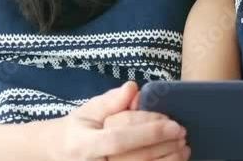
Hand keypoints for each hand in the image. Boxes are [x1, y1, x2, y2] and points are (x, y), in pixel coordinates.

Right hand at [34, 81, 188, 160]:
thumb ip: (111, 101)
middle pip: (136, 160)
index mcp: (85, 145)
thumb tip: (133, 88)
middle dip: (164, 146)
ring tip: (184, 148)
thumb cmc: (78, 130)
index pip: (120, 140)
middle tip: (183, 133)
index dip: (149, 133)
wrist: (58, 154)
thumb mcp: (89, 111)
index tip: (173, 124)